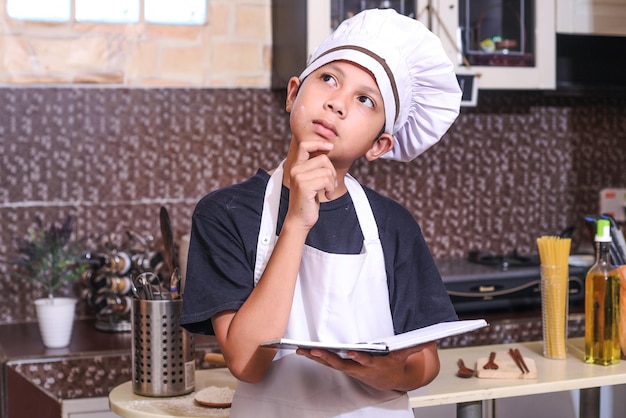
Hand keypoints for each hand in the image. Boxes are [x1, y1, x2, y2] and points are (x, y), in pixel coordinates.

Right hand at [285, 139, 335, 229]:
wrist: (300, 219)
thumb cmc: (308, 201)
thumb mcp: (311, 180)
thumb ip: (315, 167)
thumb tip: (328, 149)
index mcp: (296, 166)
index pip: (305, 145)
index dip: (319, 143)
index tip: (330, 146)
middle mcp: (295, 169)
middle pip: (323, 158)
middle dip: (332, 171)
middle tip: (330, 184)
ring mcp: (298, 177)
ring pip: (326, 170)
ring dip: (332, 182)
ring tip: (327, 190)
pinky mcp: (304, 186)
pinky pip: (326, 180)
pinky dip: (330, 188)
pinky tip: (327, 195)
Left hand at [296, 342, 435, 391]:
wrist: (390, 380)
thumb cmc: (396, 362)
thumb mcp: (406, 355)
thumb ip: (414, 346)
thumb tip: (429, 338)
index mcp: (375, 364)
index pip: (367, 360)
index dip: (360, 357)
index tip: (352, 352)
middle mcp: (360, 368)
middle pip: (342, 364)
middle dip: (328, 358)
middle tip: (315, 351)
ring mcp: (350, 369)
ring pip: (331, 364)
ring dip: (316, 357)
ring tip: (302, 349)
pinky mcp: (343, 367)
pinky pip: (327, 363)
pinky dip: (315, 357)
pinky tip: (303, 350)